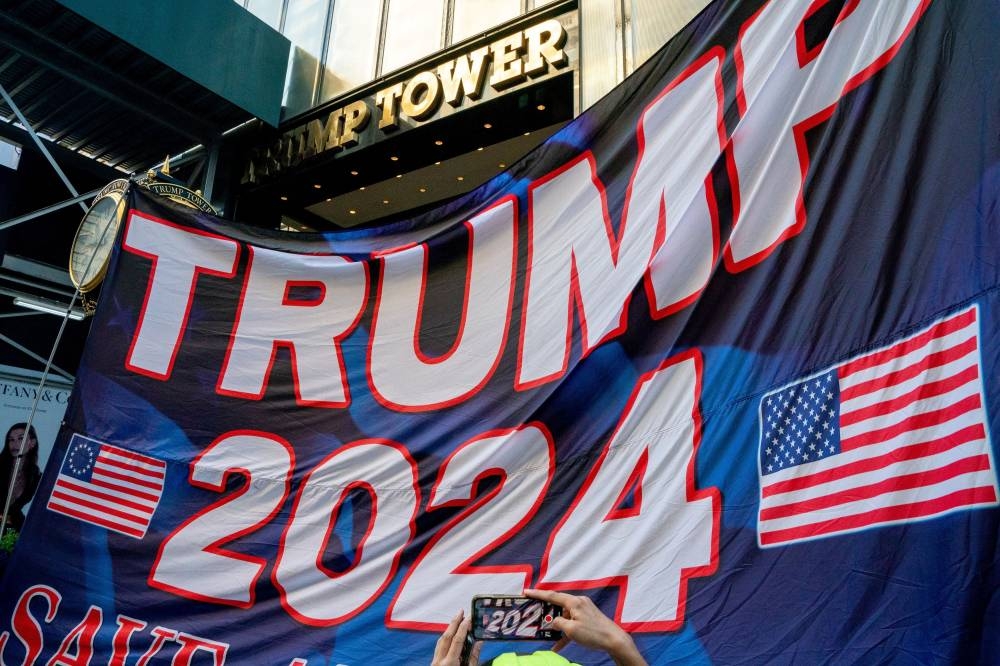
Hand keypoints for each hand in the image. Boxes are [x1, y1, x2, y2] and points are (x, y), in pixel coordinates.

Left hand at [431, 610, 481, 665]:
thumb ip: (473, 657)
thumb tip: (478, 642)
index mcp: (450, 663)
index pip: (457, 640)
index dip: (464, 627)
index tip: (469, 618)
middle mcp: (440, 660)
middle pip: (447, 636)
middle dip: (455, 622)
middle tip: (461, 611)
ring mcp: (435, 660)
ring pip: (441, 639)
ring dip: (450, 628)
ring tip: (458, 619)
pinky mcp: (434, 661)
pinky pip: (439, 645)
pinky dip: (446, 636)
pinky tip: (451, 632)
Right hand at [524, 589, 646, 665]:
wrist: (614, 640)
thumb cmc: (593, 633)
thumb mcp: (571, 630)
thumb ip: (558, 623)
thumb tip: (554, 621)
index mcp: (574, 602)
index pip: (551, 595)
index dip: (537, 594)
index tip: (526, 592)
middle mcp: (579, 603)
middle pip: (558, 606)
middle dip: (547, 612)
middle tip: (535, 615)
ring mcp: (584, 610)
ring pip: (565, 617)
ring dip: (557, 627)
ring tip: (547, 635)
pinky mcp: (588, 619)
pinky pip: (573, 624)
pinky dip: (566, 633)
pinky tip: (558, 646)